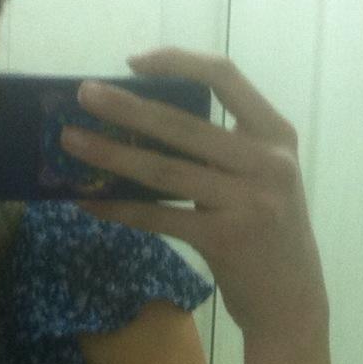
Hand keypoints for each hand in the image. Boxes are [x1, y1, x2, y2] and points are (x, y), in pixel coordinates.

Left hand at [64, 48, 327, 342]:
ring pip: (164, 170)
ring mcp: (249, 201)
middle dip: (126, 106)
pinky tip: (88, 202)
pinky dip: (119, 209)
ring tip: (70, 141)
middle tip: (83, 93)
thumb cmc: (267, 231)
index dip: (177, 61)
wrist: (292, 302)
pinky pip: (159, 217)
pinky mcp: (225, 239)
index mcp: (276, 134)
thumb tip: (141, 122)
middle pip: (182, 123)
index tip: (133, 62)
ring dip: (111, 155)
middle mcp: (268, 162)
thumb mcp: (262, 176)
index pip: (225, 76)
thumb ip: (222, 147)